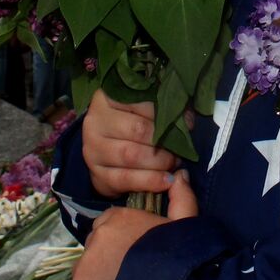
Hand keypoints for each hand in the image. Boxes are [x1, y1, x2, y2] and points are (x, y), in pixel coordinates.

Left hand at [65, 170, 197, 279]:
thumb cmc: (180, 260)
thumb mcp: (185, 225)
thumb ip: (181, 197)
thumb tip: (181, 174)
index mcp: (119, 217)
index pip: (110, 224)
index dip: (123, 239)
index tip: (138, 254)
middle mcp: (97, 236)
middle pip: (97, 246)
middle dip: (109, 258)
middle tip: (131, 275)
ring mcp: (84, 265)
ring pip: (87, 270)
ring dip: (99, 279)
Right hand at [81, 89, 195, 198]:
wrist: (108, 150)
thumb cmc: (133, 122)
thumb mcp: (146, 108)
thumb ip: (165, 108)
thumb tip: (186, 121)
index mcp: (107, 98)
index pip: (141, 102)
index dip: (166, 113)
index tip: (186, 123)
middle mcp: (95, 121)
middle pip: (138, 130)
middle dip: (165, 141)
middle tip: (180, 148)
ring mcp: (93, 149)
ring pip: (131, 155)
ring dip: (159, 162)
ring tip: (174, 163)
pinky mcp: (97, 174)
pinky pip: (125, 179)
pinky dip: (150, 181)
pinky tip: (166, 181)